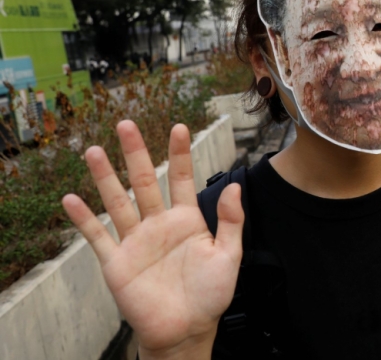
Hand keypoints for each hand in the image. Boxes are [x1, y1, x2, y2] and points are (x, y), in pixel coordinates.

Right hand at [62, 121, 243, 356]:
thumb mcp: (230, 256)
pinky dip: (84, 219)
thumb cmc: (211, 295)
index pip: (182, 178)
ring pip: (118, 202)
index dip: (180, 153)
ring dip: (105, 177)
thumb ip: (231, 221)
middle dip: (136, 153)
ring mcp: (136, 241)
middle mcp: (159, 224)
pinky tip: (71, 198)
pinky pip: (98, 237)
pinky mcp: (118, 263)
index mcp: (187, 219)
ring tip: (94, 150)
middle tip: (126, 124)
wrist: (187, 330)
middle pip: (145, 181)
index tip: (180, 126)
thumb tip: (234, 185)